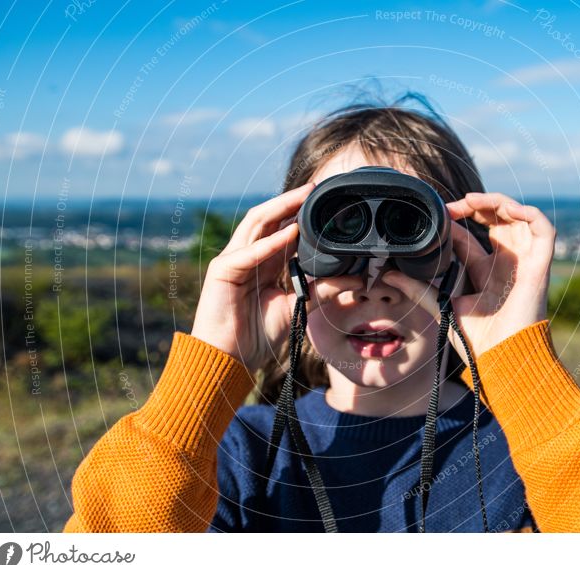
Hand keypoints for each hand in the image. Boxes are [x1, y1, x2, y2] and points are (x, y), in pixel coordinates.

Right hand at [190, 182, 362, 369]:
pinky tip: (289, 234)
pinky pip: (248, 252)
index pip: (283, 228)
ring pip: (256, 224)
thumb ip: (323, 291)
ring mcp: (233, 260)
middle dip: (291, 202)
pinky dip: (269, 243)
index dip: (302, 214)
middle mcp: (249, 255)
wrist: (230, 359)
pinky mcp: (222, 271)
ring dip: (280, 209)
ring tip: (302, 198)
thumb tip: (357, 280)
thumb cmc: (258, 335)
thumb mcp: (298, 307)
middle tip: (315, 189)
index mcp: (265, 261)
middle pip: (269, 219)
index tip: (327, 204)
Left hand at [382, 192, 555, 361]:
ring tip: (471, 201)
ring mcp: (524, 262)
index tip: (436, 215)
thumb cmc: (479, 342)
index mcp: (485, 272)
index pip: (470, 237)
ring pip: (518, 217)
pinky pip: (543, 228)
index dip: (455, 221)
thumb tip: (391, 277)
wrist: (504, 360)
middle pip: (495, 220)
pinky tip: (505, 209)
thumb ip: (420, 290)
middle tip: (452, 205)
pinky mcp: (540, 264)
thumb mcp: (445, 307)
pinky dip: (528, 212)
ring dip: (497, 202)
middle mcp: (506, 263)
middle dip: (475, 205)